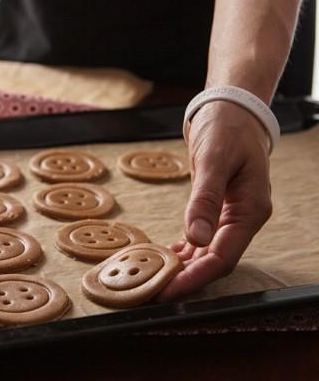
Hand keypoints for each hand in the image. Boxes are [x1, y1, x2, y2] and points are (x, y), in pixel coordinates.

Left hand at [157, 100, 272, 300]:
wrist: (230, 111)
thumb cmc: (227, 129)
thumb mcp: (214, 159)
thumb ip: (205, 199)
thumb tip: (195, 238)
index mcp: (250, 210)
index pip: (223, 256)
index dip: (196, 277)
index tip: (170, 291)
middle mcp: (243, 218)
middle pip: (215, 261)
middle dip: (186, 280)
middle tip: (153, 294)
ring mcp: (230, 215)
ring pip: (207, 253)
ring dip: (183, 269)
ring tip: (155, 281)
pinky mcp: (217, 210)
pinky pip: (201, 239)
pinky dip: (184, 250)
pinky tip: (166, 258)